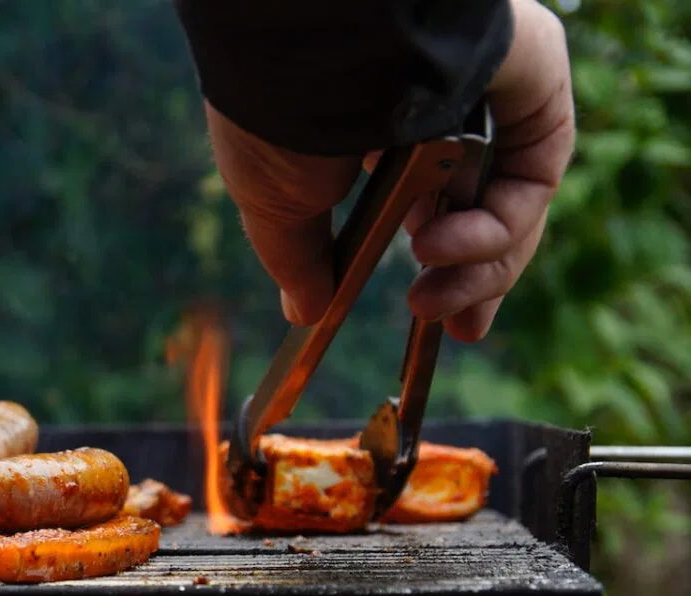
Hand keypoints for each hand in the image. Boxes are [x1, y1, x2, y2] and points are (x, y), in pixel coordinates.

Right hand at [205, 0, 575, 341]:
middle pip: (483, 212)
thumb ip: (299, 262)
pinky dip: (496, 229)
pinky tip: (442, 247)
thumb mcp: (276, 208)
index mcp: (384, 137)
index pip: (433, 207)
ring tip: (427, 293)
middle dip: (473, 283)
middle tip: (452, 328)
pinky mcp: (532, 93)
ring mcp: (492, 102)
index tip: (432, 320)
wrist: (311, 52)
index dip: (444, 269)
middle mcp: (444, 114)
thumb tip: (305, 312)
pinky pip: (534, 178)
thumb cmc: (279, 121)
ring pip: (514, 204)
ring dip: (478, 266)